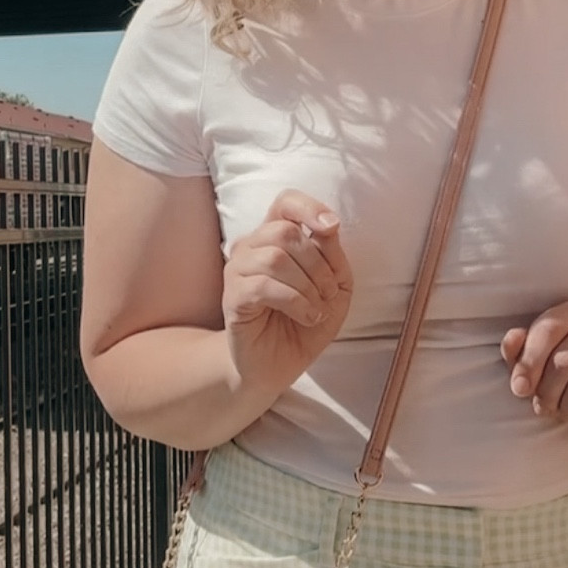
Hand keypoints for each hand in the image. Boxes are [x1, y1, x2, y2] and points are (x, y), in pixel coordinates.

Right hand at [223, 191, 352, 395]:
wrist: (278, 365)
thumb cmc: (304, 321)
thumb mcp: (335, 288)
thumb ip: (333, 256)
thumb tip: (328, 227)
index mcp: (276, 237)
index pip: (285, 202)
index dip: (309, 207)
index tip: (331, 228)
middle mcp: (252, 246)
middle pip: (285, 231)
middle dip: (318, 263)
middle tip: (328, 293)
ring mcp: (238, 270)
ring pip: (275, 257)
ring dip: (307, 286)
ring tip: (316, 308)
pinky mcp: (232, 297)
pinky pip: (264, 286)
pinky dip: (295, 302)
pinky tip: (305, 316)